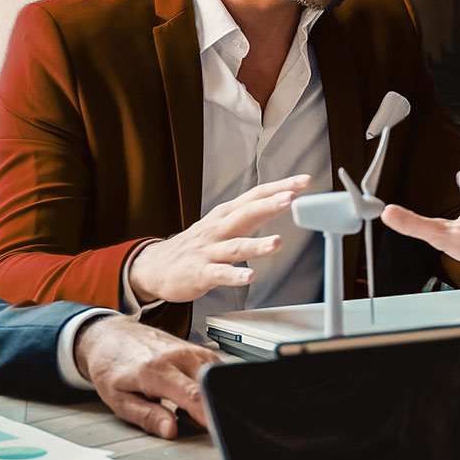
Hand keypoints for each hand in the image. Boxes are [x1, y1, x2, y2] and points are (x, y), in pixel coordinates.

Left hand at [74, 315, 219, 439]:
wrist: (112, 336)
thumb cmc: (113, 367)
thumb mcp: (120, 400)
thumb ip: (147, 417)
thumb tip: (171, 431)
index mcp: (155, 370)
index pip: (191, 394)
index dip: (207, 414)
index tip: (215, 428)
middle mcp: (178, 356)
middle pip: (210, 386)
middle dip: (209, 411)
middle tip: (188, 422)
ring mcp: (192, 350)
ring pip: (216, 379)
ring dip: (208, 400)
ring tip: (182, 408)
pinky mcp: (199, 350)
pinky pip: (215, 371)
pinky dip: (209, 388)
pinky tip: (190, 394)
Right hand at [128, 174, 311, 303]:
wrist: (156, 266)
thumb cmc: (196, 245)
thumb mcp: (221, 223)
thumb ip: (248, 215)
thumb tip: (279, 202)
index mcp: (225, 215)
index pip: (256, 196)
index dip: (280, 188)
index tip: (304, 182)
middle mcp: (219, 229)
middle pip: (247, 213)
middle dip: (270, 205)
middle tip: (292, 198)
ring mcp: (209, 251)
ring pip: (236, 246)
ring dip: (256, 244)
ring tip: (276, 242)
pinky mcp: (200, 273)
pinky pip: (220, 274)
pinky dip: (235, 276)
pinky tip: (249, 277)